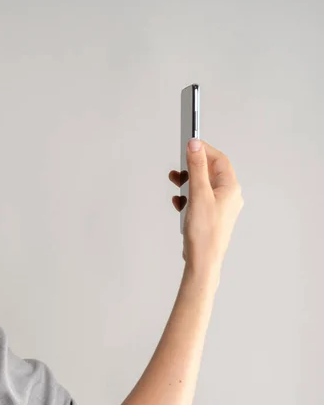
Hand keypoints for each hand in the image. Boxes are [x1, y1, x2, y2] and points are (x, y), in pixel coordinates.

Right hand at [168, 139, 243, 267]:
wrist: (203, 260)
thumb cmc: (205, 232)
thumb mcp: (198, 194)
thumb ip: (196, 168)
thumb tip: (195, 145)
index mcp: (230, 189)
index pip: (219, 160)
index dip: (205, 150)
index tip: (189, 143)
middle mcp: (228, 196)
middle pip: (211, 172)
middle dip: (193, 166)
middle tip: (179, 162)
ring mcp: (219, 207)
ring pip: (203, 185)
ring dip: (188, 180)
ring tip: (175, 180)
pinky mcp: (209, 216)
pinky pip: (199, 199)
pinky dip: (187, 195)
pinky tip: (179, 200)